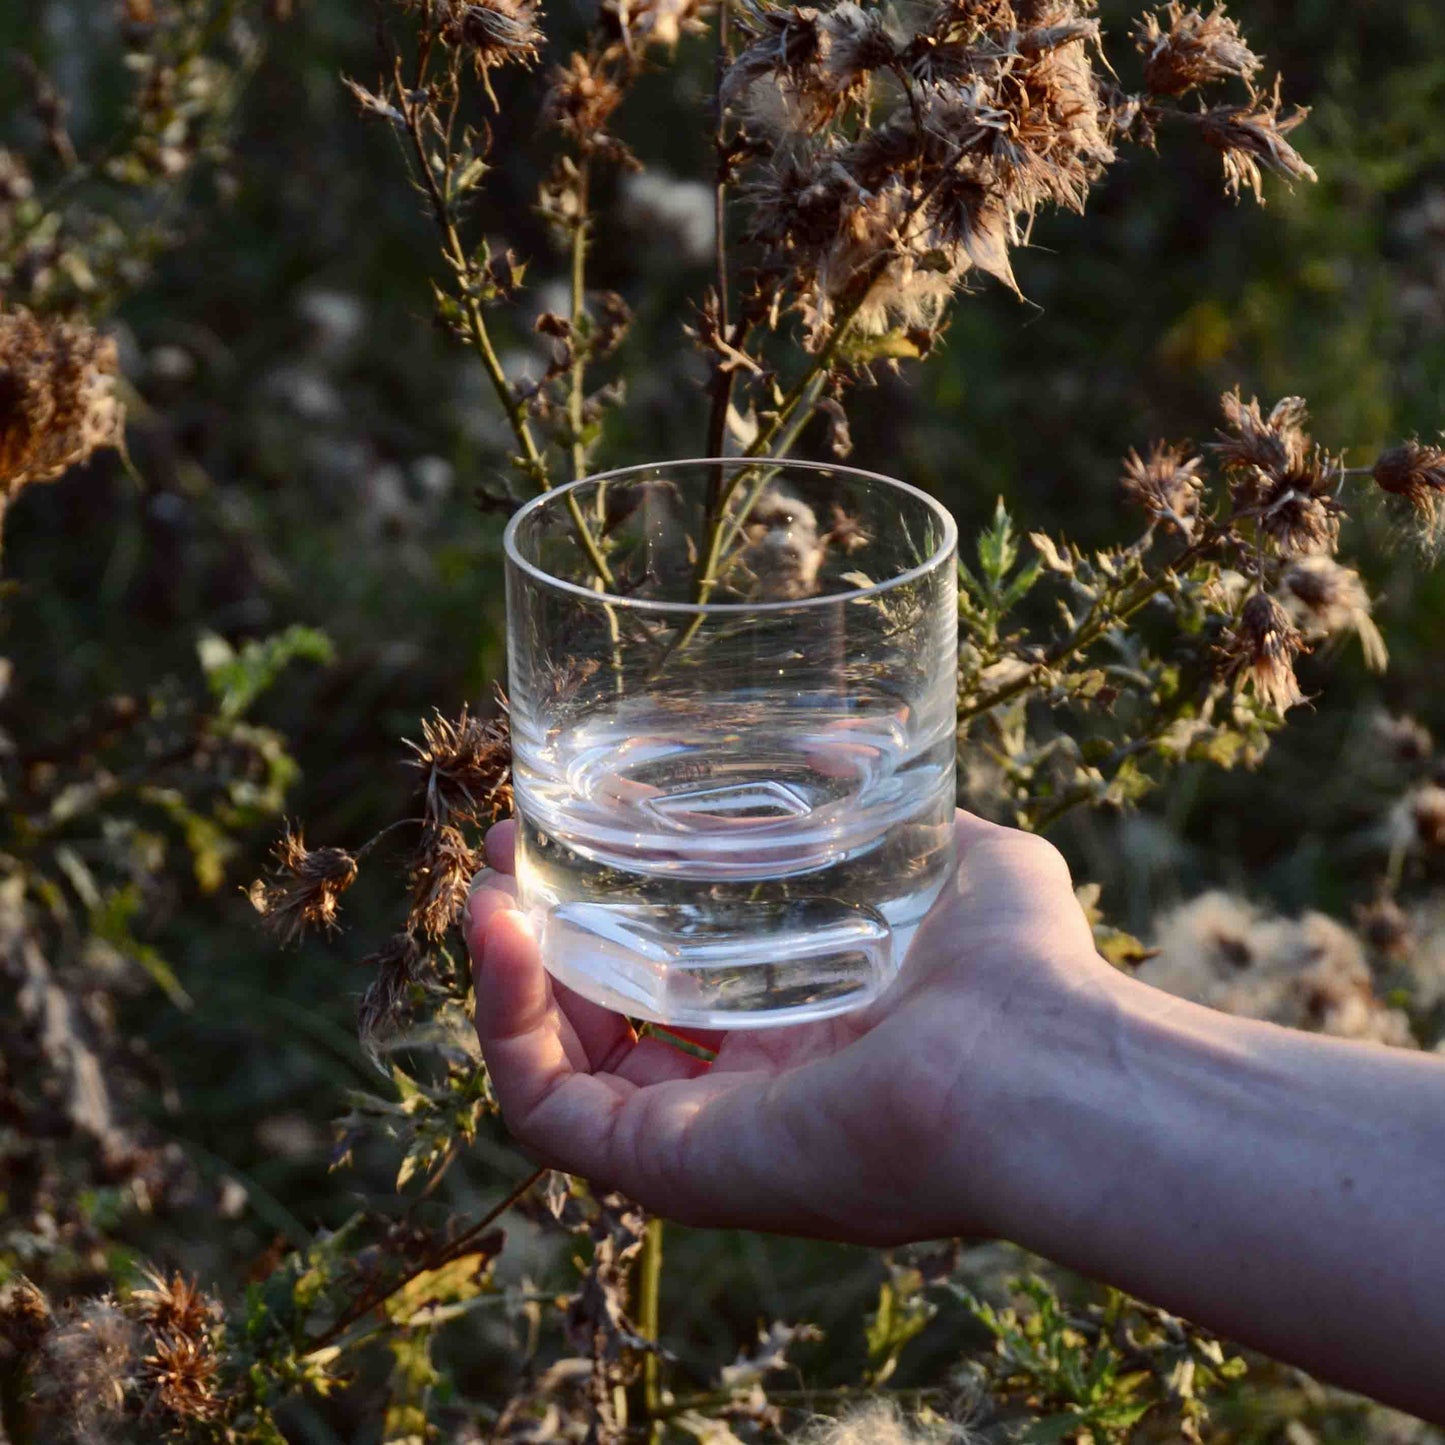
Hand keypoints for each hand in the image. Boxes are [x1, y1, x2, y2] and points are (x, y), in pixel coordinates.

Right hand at [466, 810, 1114, 1243]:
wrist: (1041, 1066)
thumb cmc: (1023, 971)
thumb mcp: (957, 861)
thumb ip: (898, 810)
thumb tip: (841, 741)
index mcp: (806, 1033)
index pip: (679, 984)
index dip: (618, 908)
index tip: (581, 824)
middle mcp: (748, 1094)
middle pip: (605, 1025)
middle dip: (546, 935)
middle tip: (508, 846)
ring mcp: (705, 1139)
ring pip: (563, 1068)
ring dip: (510, 974)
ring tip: (487, 882)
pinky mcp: (674, 1170)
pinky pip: (550, 1109)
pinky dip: (508, 1022)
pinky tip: (501, 927)